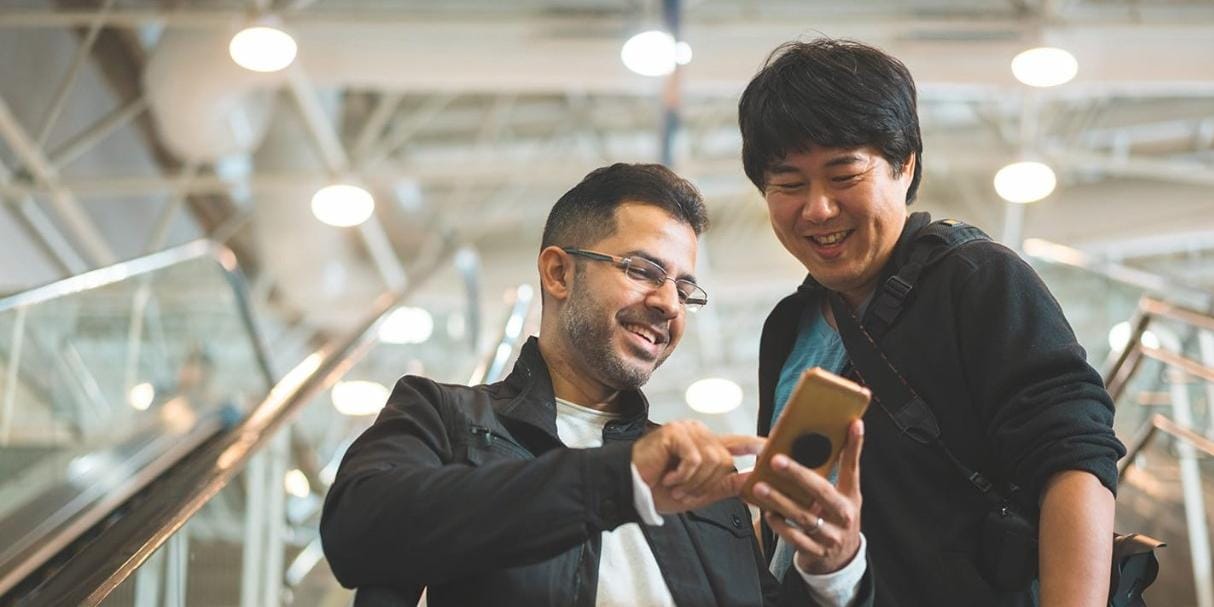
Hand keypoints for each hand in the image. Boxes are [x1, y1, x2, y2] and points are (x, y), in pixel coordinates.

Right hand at [632, 420, 763, 512]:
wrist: (631, 490)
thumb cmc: (659, 490)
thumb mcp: (698, 492)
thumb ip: (725, 484)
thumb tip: (752, 479)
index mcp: (705, 445)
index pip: (736, 442)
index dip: (755, 444)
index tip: (772, 444)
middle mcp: (698, 433)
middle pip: (724, 460)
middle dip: (706, 483)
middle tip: (684, 492)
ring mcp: (687, 430)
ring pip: (712, 460)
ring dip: (693, 481)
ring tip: (675, 485)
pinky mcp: (676, 432)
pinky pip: (695, 459)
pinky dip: (683, 475)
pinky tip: (669, 477)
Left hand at [747, 419, 863, 573]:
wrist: (841, 560)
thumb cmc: (836, 520)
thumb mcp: (842, 498)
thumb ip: (833, 475)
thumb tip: (818, 443)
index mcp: (850, 497)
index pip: (853, 468)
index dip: (855, 446)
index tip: (853, 425)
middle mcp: (843, 516)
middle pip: (821, 491)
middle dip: (798, 474)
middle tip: (776, 461)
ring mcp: (830, 535)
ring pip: (803, 516)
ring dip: (780, 500)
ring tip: (760, 487)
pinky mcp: (816, 551)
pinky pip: (794, 537)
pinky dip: (779, 525)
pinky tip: (768, 514)